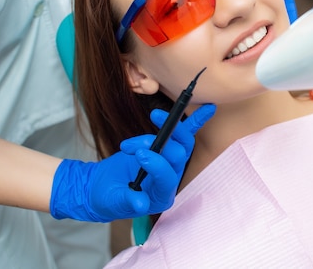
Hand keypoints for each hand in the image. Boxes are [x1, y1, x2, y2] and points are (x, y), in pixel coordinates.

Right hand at [50, 104, 215, 221]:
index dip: (157, 164)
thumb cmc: (109, 198)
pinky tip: (209, 108)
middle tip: (134, 147)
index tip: (139, 154)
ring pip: (179, 142)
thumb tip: (140, 203)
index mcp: (161, 197)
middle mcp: (170, 179)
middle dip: (156, 147)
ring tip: (130, 143)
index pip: (168, 178)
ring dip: (161, 133)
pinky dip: (196, 121)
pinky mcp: (166, 149)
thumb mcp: (114, 202)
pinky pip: (185, 134)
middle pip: (178, 157)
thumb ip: (128, 200)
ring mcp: (170, 163)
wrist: (103, 189)